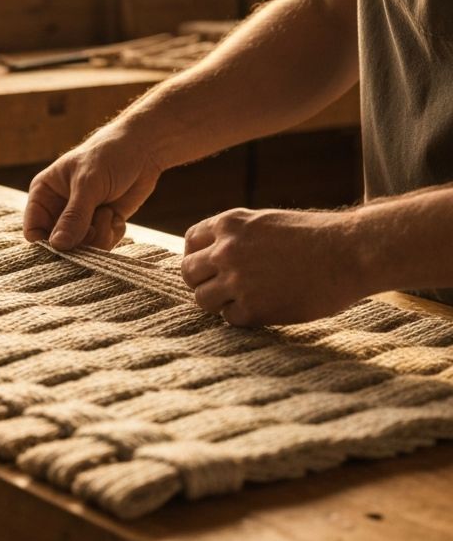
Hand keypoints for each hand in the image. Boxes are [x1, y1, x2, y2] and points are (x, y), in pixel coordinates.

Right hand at [23, 125, 162, 249]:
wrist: (143, 149)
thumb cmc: (109, 155)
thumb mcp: (88, 184)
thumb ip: (73, 216)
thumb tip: (57, 245)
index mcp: (44, 194)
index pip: (33, 230)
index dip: (46, 244)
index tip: (66, 247)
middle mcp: (58, 209)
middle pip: (59, 245)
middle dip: (79, 241)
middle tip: (94, 227)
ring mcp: (80, 219)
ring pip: (82, 249)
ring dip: (99, 236)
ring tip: (108, 214)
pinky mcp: (101, 225)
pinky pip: (101, 245)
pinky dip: (111, 233)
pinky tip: (116, 216)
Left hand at [180, 207, 365, 325]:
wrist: (352, 253)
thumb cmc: (316, 237)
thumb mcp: (267, 222)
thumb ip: (236, 236)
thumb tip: (209, 256)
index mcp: (230, 223)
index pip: (191, 242)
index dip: (198, 256)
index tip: (211, 266)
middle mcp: (226, 250)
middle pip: (189, 272)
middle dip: (202, 280)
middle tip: (222, 287)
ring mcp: (237, 280)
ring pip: (202, 299)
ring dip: (218, 302)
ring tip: (243, 299)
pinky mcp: (253, 308)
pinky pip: (229, 318)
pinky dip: (241, 316)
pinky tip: (263, 308)